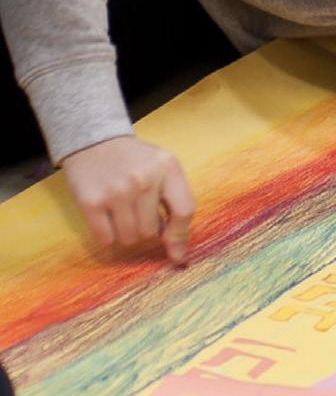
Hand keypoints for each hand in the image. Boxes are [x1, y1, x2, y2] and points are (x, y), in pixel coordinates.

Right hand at [61, 135, 194, 263]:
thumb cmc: (136, 160)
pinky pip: (106, 239)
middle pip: (151, 232)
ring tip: (124, 214)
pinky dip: (109, 236)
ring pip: (129, 238)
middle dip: (146, 230)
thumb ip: (176, 201)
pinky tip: (108, 218)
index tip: (177, 253)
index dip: (181, 236)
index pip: (184, 210)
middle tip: (139, 215)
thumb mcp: (164, 168)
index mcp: (168, 167)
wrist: (96, 142)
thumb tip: (179, 253)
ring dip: (127, 234)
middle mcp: (144, 179)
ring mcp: (116, 191)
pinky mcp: (91, 202)